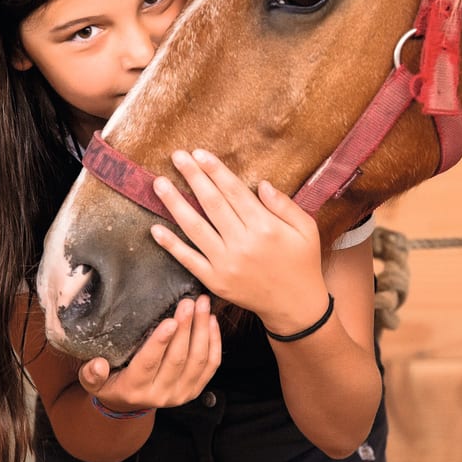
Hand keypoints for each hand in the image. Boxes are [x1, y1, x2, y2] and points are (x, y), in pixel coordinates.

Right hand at [78, 295, 219, 410]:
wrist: (128, 404)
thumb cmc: (110, 381)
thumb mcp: (92, 380)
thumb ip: (91, 373)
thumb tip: (97, 365)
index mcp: (134, 388)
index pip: (149, 364)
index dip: (160, 342)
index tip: (170, 321)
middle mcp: (159, 395)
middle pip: (178, 359)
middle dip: (186, 328)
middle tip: (189, 302)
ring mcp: (180, 394)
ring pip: (198, 361)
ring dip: (202, 330)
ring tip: (203, 305)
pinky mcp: (194, 390)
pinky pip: (210, 366)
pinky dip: (214, 342)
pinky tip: (211, 321)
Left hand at [149, 149, 328, 330]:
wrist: (295, 307)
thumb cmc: (302, 262)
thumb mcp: (306, 229)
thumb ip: (284, 205)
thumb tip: (261, 184)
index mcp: (265, 228)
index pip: (234, 192)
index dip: (215, 171)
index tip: (199, 154)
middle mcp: (243, 244)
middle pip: (212, 204)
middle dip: (193, 178)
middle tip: (176, 157)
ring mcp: (226, 264)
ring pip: (195, 228)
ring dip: (175, 205)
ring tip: (159, 184)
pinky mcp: (215, 281)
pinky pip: (189, 260)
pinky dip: (171, 245)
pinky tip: (155, 229)